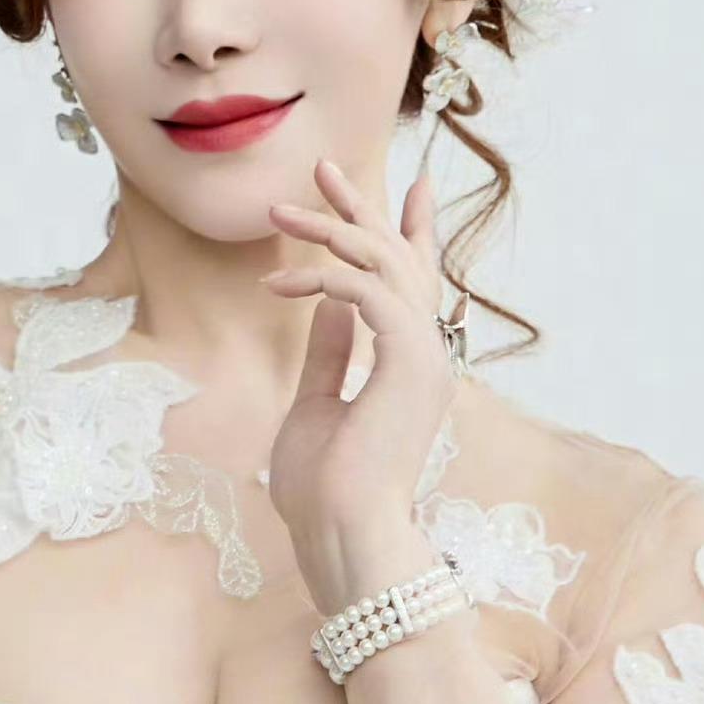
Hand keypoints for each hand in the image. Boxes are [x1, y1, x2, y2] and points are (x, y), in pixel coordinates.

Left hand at [259, 158, 460, 602]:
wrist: (343, 535)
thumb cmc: (325, 492)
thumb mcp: (316, 407)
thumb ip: (328, 354)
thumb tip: (325, 308)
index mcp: (411, 366)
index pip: (415, 285)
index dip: (410, 232)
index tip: (407, 187)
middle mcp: (427, 355)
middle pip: (402, 259)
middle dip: (363, 209)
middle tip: (323, 168)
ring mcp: (424, 356)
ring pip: (383, 264)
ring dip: (328, 232)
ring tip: (277, 215)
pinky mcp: (407, 360)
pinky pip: (364, 291)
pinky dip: (320, 278)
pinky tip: (277, 285)